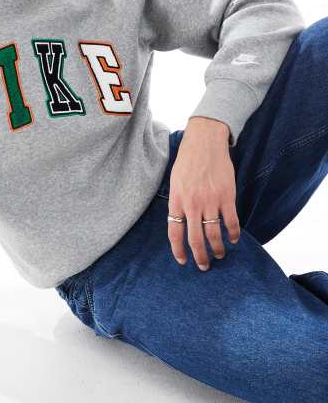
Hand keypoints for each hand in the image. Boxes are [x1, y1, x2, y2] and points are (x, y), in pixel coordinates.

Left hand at [168, 117, 240, 270]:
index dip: (179, 250)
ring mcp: (210, 201)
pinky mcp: (227, 196)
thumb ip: (178, 202)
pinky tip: (234, 239)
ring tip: (220, 255)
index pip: (175, 233)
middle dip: (200, 257)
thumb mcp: (175, 181)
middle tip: (204, 266)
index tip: (183, 261)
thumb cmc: (187, 160)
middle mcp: (192, 204)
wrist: (204, 142)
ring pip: (214, 234)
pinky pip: (231, 222)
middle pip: (195, 239)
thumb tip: (180, 222)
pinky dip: (233, 234)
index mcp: (176, 200)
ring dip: (218, 249)